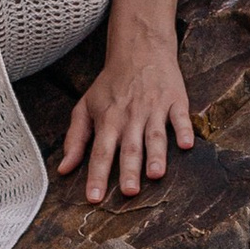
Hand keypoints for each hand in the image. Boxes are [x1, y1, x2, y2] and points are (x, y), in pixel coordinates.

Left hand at [56, 23, 195, 206]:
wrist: (139, 50)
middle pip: (129, 147)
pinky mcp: (175, 100)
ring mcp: (154, 108)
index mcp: (108, 120)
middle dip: (129, 170)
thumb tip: (64, 169)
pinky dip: (184, 129)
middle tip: (129, 192)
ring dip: (156, 154)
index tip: (94, 198)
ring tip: (156, 174)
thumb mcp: (86, 107)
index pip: (100, 152)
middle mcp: (130, 116)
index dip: (97, 175)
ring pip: (154, 135)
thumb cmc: (111, 84)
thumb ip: (75, 139)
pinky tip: (185, 144)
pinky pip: (180, 117)